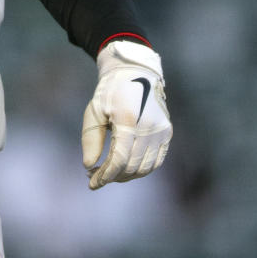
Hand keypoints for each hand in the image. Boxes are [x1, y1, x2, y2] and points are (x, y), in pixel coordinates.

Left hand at [81, 39, 171, 189]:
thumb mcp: (94, 111)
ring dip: (126, 176)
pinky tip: (125, 169)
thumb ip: (91, 139)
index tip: (92, 183)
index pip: (119, 159)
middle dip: (112, 177)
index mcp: (129, 120)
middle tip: (95, 177)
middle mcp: (149, 127)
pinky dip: (141, 170)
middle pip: (131, 166)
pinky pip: (156, 161)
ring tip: (109, 173)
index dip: (105, 176)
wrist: (136, 74)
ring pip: (145, 168)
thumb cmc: (110, 92)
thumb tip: (89, 167)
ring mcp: (161, 131)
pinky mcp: (167, 133)